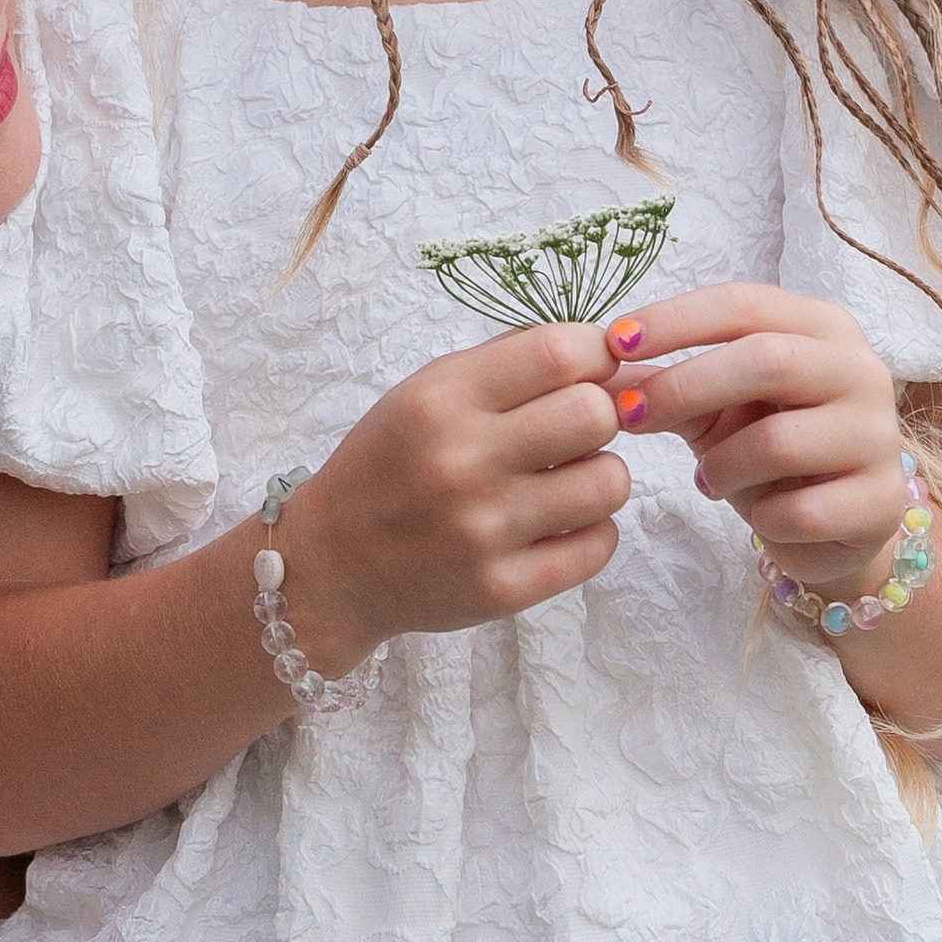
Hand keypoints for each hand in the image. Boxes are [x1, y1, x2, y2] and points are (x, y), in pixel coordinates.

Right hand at [283, 326, 628, 670]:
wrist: (332, 564)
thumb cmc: (390, 464)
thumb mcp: (426, 392)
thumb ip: (511, 362)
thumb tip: (609, 352)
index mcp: (440, 401)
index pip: (561, 353)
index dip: (595, 355)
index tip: (588, 371)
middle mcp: (461, 462)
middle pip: (595, 414)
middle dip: (599, 417)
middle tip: (573, 433)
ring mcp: (483, 531)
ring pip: (610, 483)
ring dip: (600, 476)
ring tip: (566, 482)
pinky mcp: (501, 589)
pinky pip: (599, 546)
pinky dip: (591, 531)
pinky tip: (557, 526)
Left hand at [606, 286, 909, 600]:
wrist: (836, 524)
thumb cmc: (768, 447)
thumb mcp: (714, 406)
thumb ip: (663, 381)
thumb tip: (591, 364)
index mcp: (821, 328)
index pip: (744, 304)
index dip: (676, 320)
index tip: (613, 342)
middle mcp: (860, 370)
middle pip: (767, 360)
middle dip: (685, 387)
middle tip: (628, 415)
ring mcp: (879, 437)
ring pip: (780, 441)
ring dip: (723, 465)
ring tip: (710, 479)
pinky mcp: (881, 503)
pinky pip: (800, 510)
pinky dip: (762, 516)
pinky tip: (760, 513)